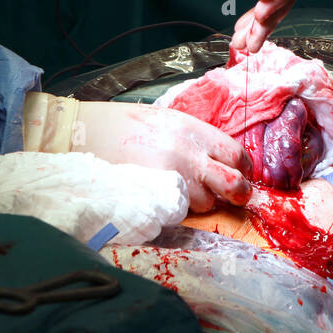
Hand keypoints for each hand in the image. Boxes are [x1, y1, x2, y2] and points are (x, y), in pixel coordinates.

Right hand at [74, 101, 252, 212]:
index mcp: (193, 129)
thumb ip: (195, 139)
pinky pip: (180, 211)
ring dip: (201, 203)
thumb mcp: (168, 121)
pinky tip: (165, 197)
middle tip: (235, 198)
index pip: (236, 153)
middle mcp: (187, 153)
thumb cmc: (125, 124)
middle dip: (238, 194)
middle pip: (232, 183)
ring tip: (184, 191)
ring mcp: (172, 176)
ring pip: (205, 203)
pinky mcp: (154, 195)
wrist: (87, 131)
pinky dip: (178, 208)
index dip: (244, 169)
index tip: (242, 175)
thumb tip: (219, 159)